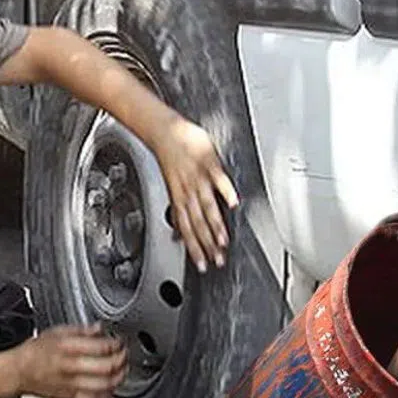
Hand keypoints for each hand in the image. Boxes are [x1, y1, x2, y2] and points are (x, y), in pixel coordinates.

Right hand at [11, 323, 127, 397]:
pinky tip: (110, 387)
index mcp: (67, 347)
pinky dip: (107, 393)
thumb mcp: (56, 331)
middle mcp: (70, 366)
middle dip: (121, 360)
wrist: (18, 371)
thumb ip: (81, 330)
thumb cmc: (35, 352)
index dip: (116, 344)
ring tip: (122, 370)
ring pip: (103, 384)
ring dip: (118, 377)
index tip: (120, 341)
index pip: (101, 346)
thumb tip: (100, 328)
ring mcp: (70, 383)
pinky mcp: (69, 396)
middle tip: (124, 355)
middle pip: (106, 366)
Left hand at [153, 119, 239, 272]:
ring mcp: (198, 178)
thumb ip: (180, 210)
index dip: (194, 249)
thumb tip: (179, 233)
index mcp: (179, 198)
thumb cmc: (171, 158)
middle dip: (207, 245)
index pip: (187, 230)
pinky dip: (225, 191)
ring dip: (215, 226)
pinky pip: (218, 179)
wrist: (164, 132)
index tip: (202, 265)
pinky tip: (233, 203)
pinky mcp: (208, 162)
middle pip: (198, 223)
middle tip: (217, 261)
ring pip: (207, 206)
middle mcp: (187, 191)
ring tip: (223, 242)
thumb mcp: (173, 186)